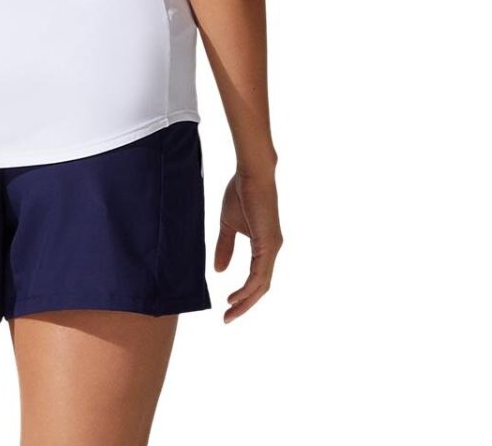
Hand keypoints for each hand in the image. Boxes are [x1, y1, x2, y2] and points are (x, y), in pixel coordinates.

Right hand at [214, 169, 282, 322]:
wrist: (251, 173)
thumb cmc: (241, 193)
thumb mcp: (228, 225)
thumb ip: (225, 247)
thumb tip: (219, 270)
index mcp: (264, 246)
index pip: (257, 279)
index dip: (244, 294)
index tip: (227, 305)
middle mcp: (271, 250)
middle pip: (260, 287)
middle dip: (244, 304)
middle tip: (228, 317)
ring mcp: (272, 248)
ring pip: (261, 285)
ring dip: (246, 301)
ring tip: (229, 311)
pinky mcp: (268, 244)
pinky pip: (260, 274)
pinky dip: (248, 288)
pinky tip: (235, 296)